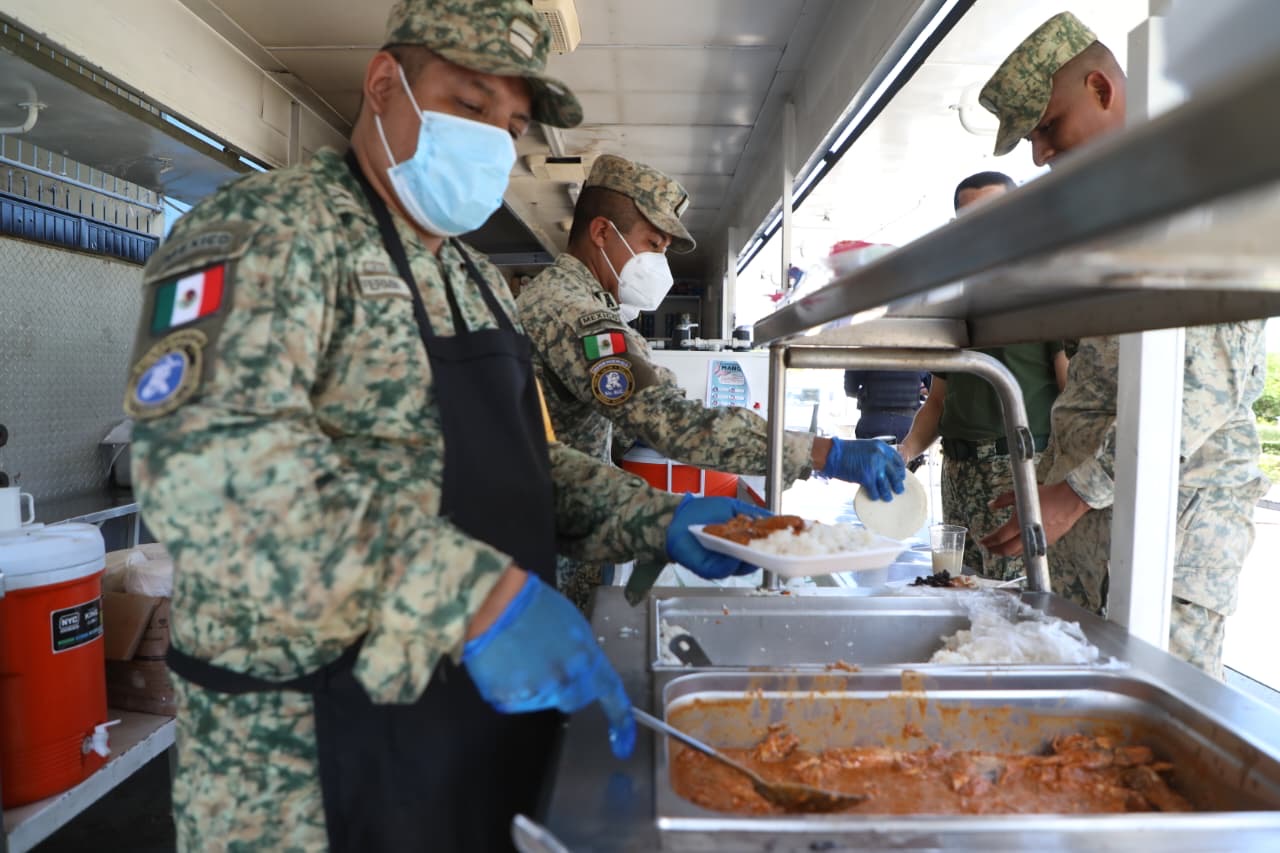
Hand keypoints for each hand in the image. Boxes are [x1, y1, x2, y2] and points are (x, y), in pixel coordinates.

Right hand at [463, 574, 635, 758]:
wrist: (491, 603)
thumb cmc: (534, 604)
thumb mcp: (572, 624)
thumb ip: (582, 654)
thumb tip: (582, 672)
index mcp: (586, 659)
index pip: (610, 694)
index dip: (620, 720)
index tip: (623, 744)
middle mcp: (564, 682)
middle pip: (573, 700)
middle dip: (565, 687)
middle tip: (547, 661)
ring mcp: (535, 694)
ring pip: (542, 700)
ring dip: (536, 685)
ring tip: (520, 654)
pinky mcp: (507, 700)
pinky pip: (515, 700)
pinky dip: (511, 687)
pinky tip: (504, 662)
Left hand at [666, 494, 770, 578]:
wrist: (678, 516)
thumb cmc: (703, 512)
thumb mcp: (732, 507)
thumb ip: (753, 513)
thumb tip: (776, 518)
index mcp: (742, 543)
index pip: (763, 549)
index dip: (777, 546)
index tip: (789, 541)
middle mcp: (735, 556)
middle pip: (757, 561)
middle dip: (768, 555)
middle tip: (779, 547)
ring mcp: (723, 564)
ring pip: (742, 568)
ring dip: (750, 559)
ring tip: (758, 549)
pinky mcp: (708, 569)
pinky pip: (723, 570)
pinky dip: (731, 564)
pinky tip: (736, 555)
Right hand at [821, 438, 904, 501]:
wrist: (831, 453)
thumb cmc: (845, 451)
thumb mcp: (866, 447)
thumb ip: (876, 455)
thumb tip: (883, 468)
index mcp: (881, 447)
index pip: (898, 460)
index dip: (900, 471)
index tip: (900, 477)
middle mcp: (880, 456)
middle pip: (895, 474)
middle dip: (897, 484)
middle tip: (899, 490)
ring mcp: (874, 467)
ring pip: (886, 486)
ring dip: (888, 494)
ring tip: (888, 498)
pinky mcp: (866, 478)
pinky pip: (875, 491)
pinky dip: (875, 496)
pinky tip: (874, 497)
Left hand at [980, 481, 1090, 555]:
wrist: (1069, 500)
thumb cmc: (1046, 495)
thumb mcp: (1019, 494)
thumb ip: (1003, 500)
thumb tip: (991, 505)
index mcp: (1020, 523)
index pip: (1000, 537)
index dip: (989, 541)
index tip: (982, 541)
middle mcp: (1029, 535)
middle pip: (1008, 550)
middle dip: (996, 551)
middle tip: (989, 549)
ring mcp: (1039, 540)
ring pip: (1019, 552)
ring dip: (1008, 552)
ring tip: (1000, 549)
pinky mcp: (1048, 542)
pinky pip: (1031, 549)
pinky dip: (1021, 549)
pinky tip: (1017, 545)